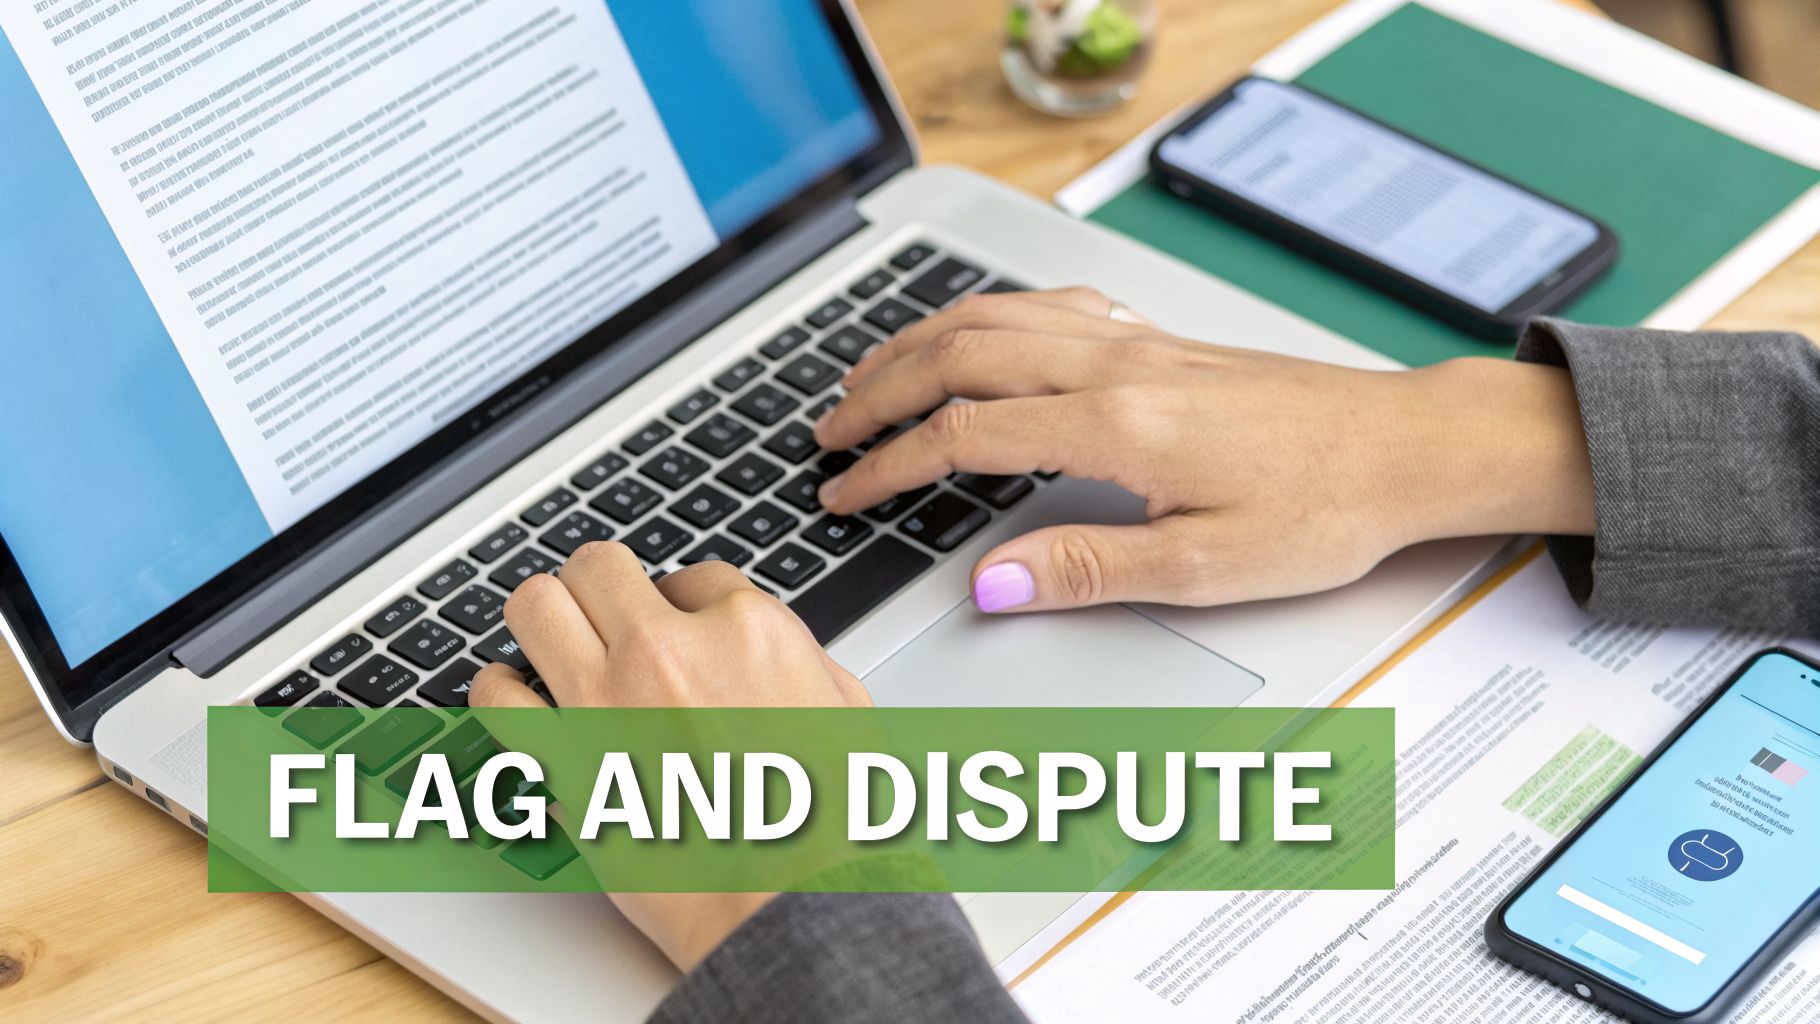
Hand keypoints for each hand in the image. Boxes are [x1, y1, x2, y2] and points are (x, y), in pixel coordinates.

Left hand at [469, 544, 870, 971]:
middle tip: (602, 615)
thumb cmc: (832, 828)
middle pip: (600, 568)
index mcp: (748, 629)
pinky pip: (495, 696)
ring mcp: (607, 698)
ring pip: (536, 605)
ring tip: (546, 638)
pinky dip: (496, 689)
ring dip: (541, 617)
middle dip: (600, 588)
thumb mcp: (848, 717)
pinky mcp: (562, 759)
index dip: (681, 604)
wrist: (793, 906)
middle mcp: (669, 648)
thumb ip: (804, 665)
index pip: (692, 577)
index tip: (675, 630)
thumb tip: (776, 657)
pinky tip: (510, 694)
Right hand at [814, 287, 1594, 611]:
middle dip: (877, 391)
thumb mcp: (1206, 567)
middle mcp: (1116, 365)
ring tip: (868, 378)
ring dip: (917, 342)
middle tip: (827, 432)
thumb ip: (1088, 571)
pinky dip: (983, 315)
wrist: (1402, 447)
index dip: (888, 465)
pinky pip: (1044, 304)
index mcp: (1118, 424)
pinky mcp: (1156, 337)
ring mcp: (1135, 341)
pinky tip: (975, 334)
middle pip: (958, 353)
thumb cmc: (1322, 507)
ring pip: (994, 314)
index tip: (844, 493)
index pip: (963, 435)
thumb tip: (992, 584)